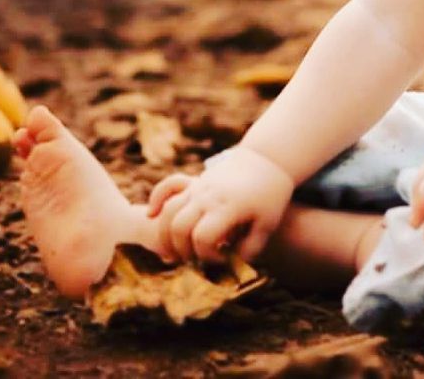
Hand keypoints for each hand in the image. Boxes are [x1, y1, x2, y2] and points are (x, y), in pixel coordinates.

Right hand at [146, 146, 294, 263]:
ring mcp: (198, 187)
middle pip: (179, 228)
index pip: (203, 239)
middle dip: (183, 251)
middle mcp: (207, 196)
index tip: (224, 258)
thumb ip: (250, 249)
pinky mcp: (194, 182)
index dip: (209, 256)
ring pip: (169, 213)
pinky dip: (156, 202)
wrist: (267, 158)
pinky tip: (152, 216)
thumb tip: (231, 265)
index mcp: (227, 207)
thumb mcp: (267, 225)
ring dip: (167, 236)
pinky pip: (166, 189)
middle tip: (199, 260)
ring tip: (179, 252)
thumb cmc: (271, 194)